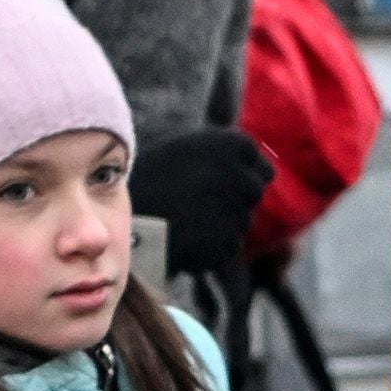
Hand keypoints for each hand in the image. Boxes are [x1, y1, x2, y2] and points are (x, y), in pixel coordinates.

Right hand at [132, 126, 275, 284]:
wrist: (125, 218)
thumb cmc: (151, 178)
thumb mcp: (186, 150)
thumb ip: (224, 156)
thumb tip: (266, 168)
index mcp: (231, 145)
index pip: (262, 166)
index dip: (243, 175)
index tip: (219, 181)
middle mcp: (240, 176)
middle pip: (254, 193)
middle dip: (234, 198)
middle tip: (197, 201)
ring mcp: (237, 212)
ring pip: (242, 220)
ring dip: (221, 221)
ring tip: (184, 217)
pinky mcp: (229, 244)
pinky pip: (228, 245)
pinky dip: (212, 245)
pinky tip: (185, 237)